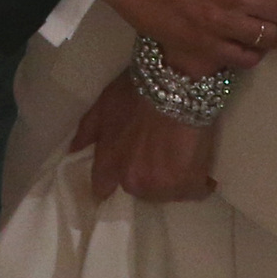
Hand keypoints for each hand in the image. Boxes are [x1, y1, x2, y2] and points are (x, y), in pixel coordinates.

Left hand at [72, 72, 218, 202]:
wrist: (174, 85)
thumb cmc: (136, 91)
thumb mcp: (104, 104)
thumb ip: (87, 130)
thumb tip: (73, 151)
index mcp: (110, 163)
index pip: (102, 188)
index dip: (113, 182)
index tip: (124, 175)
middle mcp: (132, 180)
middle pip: (138, 190)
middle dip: (145, 177)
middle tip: (157, 157)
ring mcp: (161, 185)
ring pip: (166, 193)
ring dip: (171, 181)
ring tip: (180, 161)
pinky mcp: (188, 183)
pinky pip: (194, 192)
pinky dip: (199, 184)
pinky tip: (203, 173)